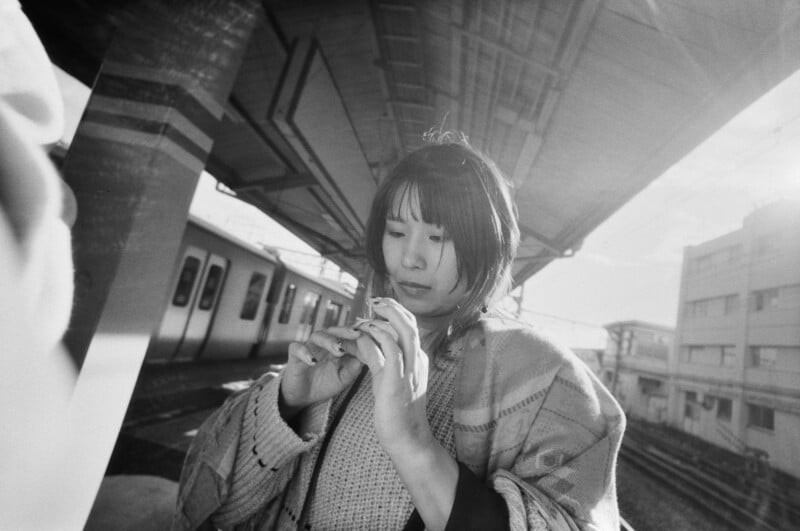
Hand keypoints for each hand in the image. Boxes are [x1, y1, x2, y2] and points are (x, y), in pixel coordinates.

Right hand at [280, 326, 362, 418]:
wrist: (301, 396)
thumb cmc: (324, 383)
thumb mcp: (344, 378)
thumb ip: (354, 367)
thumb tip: (369, 357)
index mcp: (337, 346)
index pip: (348, 335)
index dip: (359, 335)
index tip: (371, 337)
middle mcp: (323, 343)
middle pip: (334, 331)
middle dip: (346, 332)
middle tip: (357, 335)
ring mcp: (309, 347)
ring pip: (318, 336)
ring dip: (329, 341)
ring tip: (339, 350)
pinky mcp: (294, 355)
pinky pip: (297, 348)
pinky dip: (305, 353)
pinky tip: (313, 361)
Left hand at [354, 297, 432, 455]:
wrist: (408, 440)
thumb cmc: (397, 413)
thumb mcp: (389, 380)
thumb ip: (380, 360)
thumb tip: (366, 342)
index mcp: (418, 360)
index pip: (411, 327)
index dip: (395, 312)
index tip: (379, 305)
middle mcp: (418, 361)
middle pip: (410, 323)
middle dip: (393, 307)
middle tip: (375, 300)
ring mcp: (410, 370)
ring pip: (404, 331)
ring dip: (386, 316)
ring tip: (369, 309)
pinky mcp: (398, 380)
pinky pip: (390, 349)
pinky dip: (377, 335)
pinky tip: (363, 332)